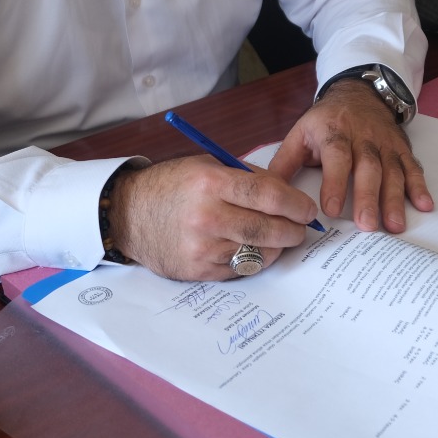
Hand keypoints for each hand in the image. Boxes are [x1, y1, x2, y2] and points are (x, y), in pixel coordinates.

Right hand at [108, 157, 315, 280]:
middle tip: (301, 229)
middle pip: (268, 228)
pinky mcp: (198, 271)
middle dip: (293, 230)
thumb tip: (286, 191)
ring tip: (279, 239)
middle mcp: (207, 216)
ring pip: (258, 253)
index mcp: (211, 182)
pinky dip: (253, 259)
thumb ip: (245, 177)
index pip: (268, 195)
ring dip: (276, 247)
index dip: (296, 204)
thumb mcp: (206, 166)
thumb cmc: (171, 186)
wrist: (129, 214)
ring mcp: (202, 247)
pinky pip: (239, 269)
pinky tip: (253, 249)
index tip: (308, 209)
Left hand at [266, 82, 432, 233]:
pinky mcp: (401, 149)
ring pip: (392, 171)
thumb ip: (285, 163)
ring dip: (395, 198)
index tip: (331, 209)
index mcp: (334, 132)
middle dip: (368, 197)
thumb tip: (265, 193)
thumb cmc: (326, 121)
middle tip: (367, 226)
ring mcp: (385, 144)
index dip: (334, 182)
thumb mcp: (301, 133)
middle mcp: (363, 138)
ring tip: (395, 225)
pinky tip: (424, 205)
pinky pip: (412, 167)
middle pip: (368, 167)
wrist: (358, 94)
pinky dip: (420, 186)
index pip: (336, 156)